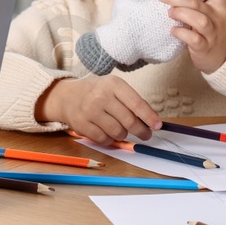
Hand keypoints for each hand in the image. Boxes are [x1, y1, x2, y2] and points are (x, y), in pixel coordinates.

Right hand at [36, 75, 161, 144]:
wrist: (67, 96)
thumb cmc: (97, 92)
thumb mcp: (114, 88)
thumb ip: (132, 101)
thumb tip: (152, 121)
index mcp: (113, 84)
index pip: (136, 103)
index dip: (149, 117)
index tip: (158, 126)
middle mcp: (101, 96)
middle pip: (129, 121)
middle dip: (141, 131)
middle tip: (146, 134)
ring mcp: (90, 111)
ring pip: (118, 132)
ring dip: (123, 134)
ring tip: (120, 129)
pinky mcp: (82, 125)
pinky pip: (105, 140)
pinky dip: (110, 139)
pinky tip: (107, 132)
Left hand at [156, 0, 225, 74]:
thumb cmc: (213, 30)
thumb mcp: (213, 14)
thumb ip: (201, 2)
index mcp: (221, 7)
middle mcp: (219, 18)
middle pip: (199, 4)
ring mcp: (213, 34)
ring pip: (199, 20)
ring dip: (181, 13)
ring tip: (170, 12)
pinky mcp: (205, 48)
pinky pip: (194, 39)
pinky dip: (182, 33)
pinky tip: (173, 30)